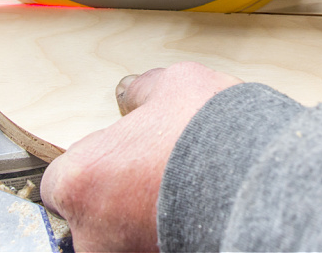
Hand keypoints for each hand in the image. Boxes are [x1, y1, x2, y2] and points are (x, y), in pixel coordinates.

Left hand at [41, 62, 241, 251]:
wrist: (261, 179)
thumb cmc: (207, 133)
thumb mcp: (172, 85)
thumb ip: (142, 92)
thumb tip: (134, 93)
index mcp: (79, 181)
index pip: (60, 182)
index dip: (92, 166)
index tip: (115, 158)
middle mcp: (92, 233)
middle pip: (90, 216)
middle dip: (116, 198)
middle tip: (151, 174)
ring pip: (121, 237)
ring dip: (140, 218)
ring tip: (179, 192)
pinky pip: (151, 245)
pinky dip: (165, 231)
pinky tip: (193, 209)